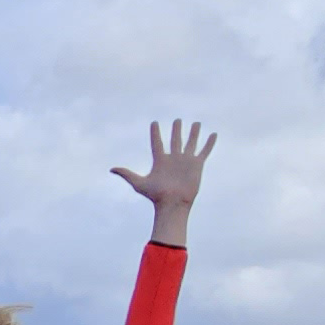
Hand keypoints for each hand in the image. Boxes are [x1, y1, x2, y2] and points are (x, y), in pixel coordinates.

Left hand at [111, 119, 214, 246]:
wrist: (173, 203)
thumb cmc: (156, 196)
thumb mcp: (139, 183)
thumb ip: (127, 174)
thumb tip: (111, 169)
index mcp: (160, 161)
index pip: (157, 143)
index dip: (155, 133)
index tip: (154, 123)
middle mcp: (173, 159)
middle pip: (175, 140)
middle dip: (176, 130)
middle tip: (177, 120)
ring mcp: (186, 161)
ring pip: (190, 143)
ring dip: (194, 133)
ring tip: (196, 123)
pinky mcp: (197, 165)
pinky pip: (204, 151)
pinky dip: (209, 143)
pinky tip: (213, 134)